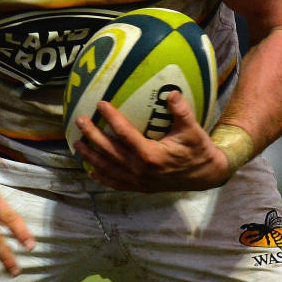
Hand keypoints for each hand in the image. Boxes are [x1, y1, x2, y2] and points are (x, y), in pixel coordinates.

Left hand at [73, 90, 230, 191]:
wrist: (205, 176)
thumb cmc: (198, 150)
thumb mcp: (193, 130)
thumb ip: (181, 112)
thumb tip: (172, 93)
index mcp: (151, 155)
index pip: (125, 134)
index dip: (111, 118)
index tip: (100, 104)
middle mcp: (141, 170)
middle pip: (110, 151)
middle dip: (92, 135)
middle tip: (79, 120)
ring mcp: (139, 181)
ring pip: (108, 168)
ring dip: (91, 156)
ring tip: (76, 144)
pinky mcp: (140, 188)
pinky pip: (116, 183)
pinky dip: (102, 177)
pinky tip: (91, 170)